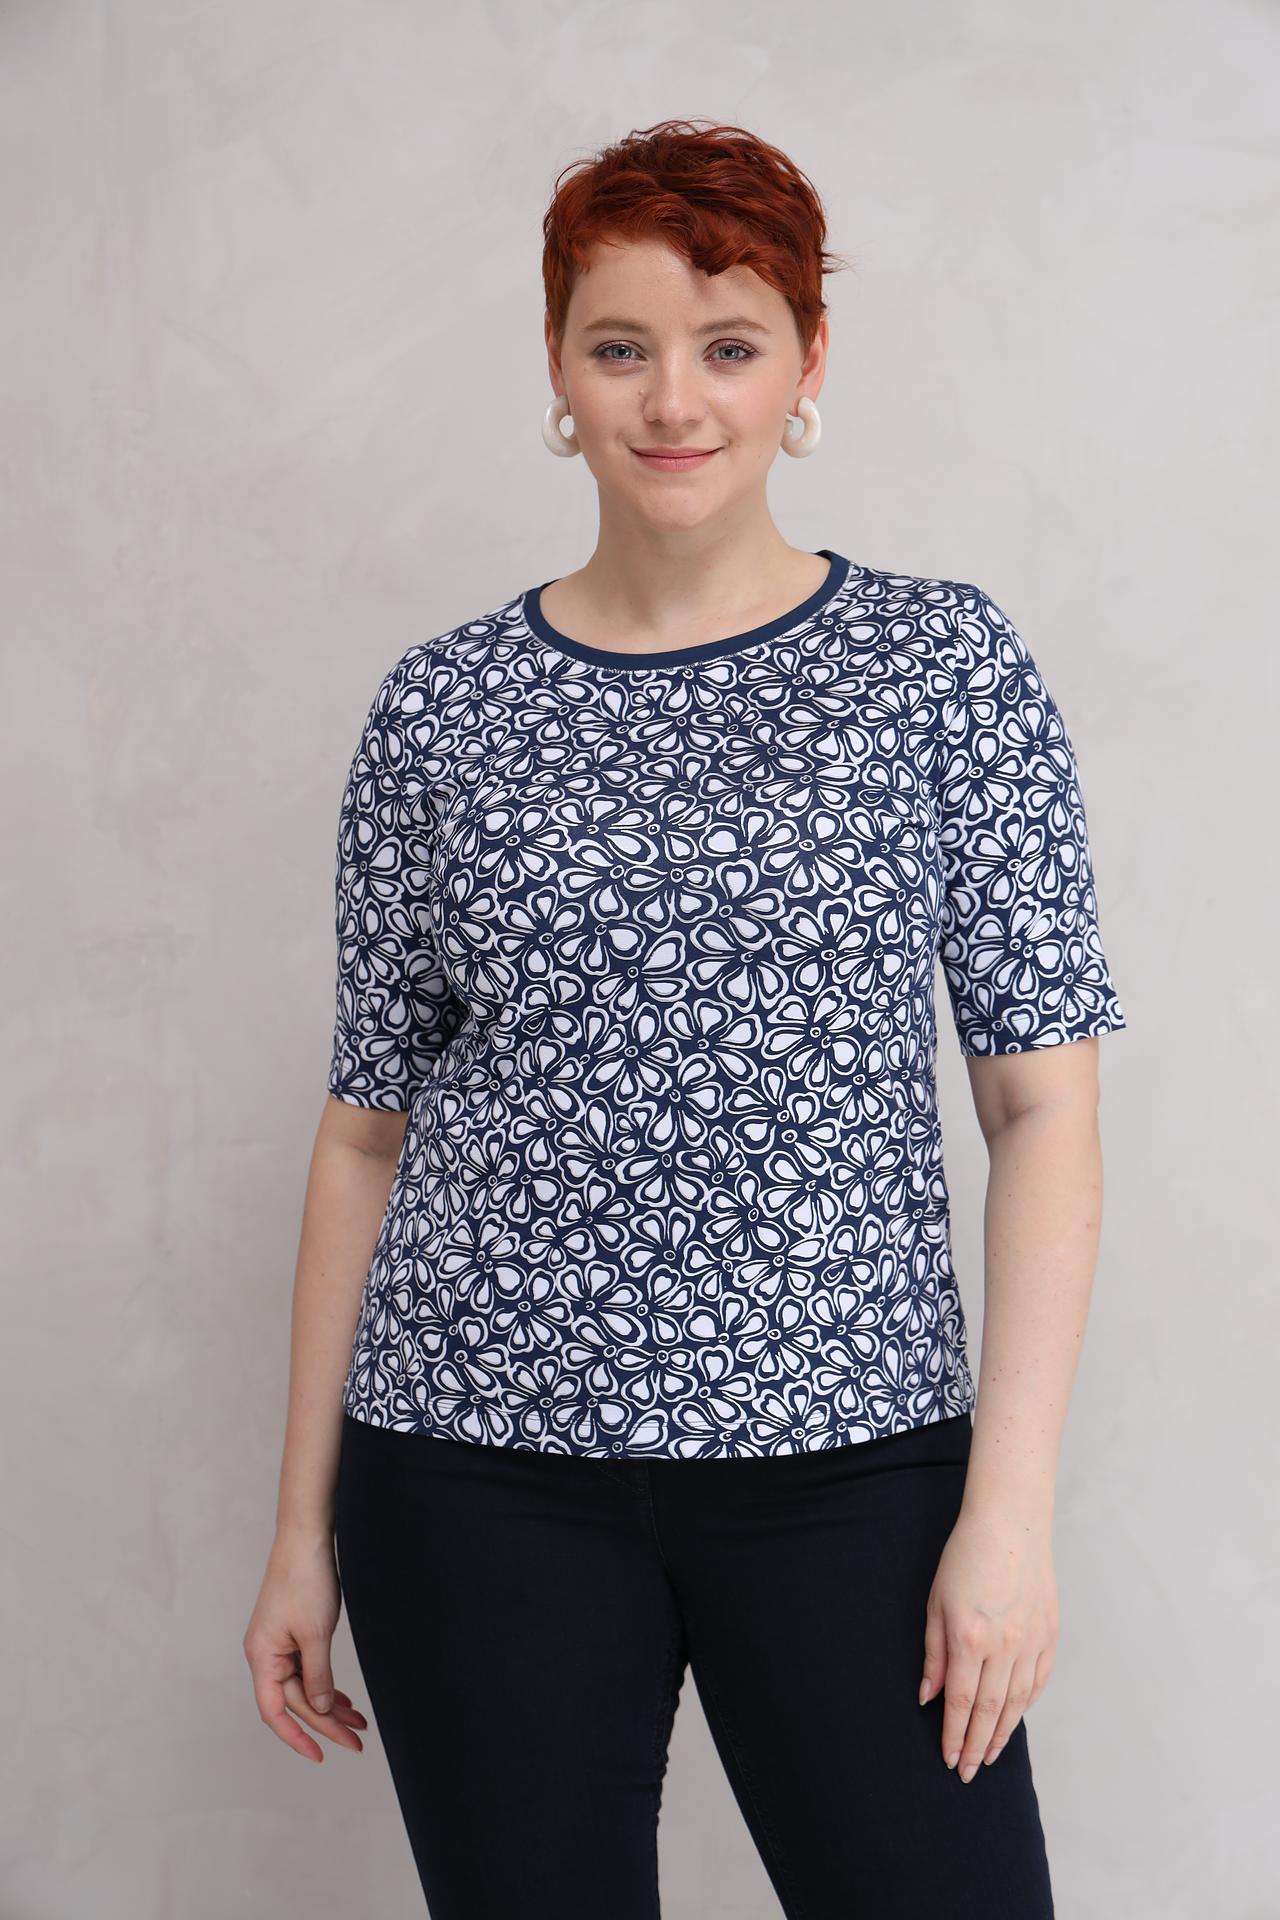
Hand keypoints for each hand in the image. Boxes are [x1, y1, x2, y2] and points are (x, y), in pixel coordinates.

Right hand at [243, 1530, 367, 1763]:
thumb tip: (320, 1709)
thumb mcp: (316, 1633)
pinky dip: (326, 1684)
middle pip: (295, 1701)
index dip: (296, 1737)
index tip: (320, 1755)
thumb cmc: (305, 1579)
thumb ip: (318, 1675)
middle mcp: (265, 1654)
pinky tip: (343, 1698)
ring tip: (359, 1722)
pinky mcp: (291, 1633)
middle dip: (326, 1722)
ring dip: (330, 1704)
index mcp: (261, 1657)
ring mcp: (278, 1644)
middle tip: (357, 1740)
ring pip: (304, 1686)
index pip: (275, 1712)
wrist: (306, 1536)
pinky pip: (307, 1669)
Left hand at [917, 1503, 1058, 1782]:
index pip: (959, 1702)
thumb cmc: (965, 1557)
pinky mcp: (1050, 1634)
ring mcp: (1031, 1641)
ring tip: (989, 1756)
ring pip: (1017, 1702)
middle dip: (976, 1746)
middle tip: (968, 1772)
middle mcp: (1004, 1646)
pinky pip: (1038, 1681)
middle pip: (989, 1711)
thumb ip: (933, 1653)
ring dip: (1002, 1733)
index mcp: (970, 1638)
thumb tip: (927, 1696)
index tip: (949, 1760)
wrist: (1010, 1524)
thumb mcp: (936, 1602)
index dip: (953, 1735)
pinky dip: (1026, 1705)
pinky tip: (1015, 1718)